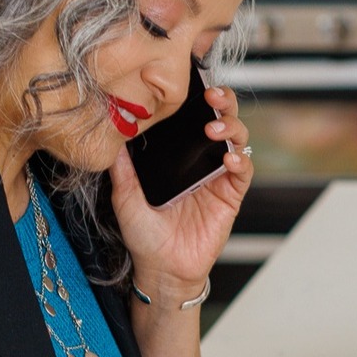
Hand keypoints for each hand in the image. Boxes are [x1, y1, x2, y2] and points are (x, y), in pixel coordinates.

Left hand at [109, 82, 253, 301]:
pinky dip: (241, 160)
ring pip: (237, 140)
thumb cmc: (144, 237)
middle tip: (212, 96)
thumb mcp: (126, 198)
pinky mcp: (231, 197)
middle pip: (222, 120)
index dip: (199, 99)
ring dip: (231, 127)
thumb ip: (122, 169)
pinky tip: (230, 157)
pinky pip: (243, 172)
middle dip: (223, 103)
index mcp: (179, 158)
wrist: (161, 270)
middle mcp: (201, 162)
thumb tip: (113, 138)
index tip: (193, 85)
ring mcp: (218, 178)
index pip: (193, 118)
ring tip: (214, 129)